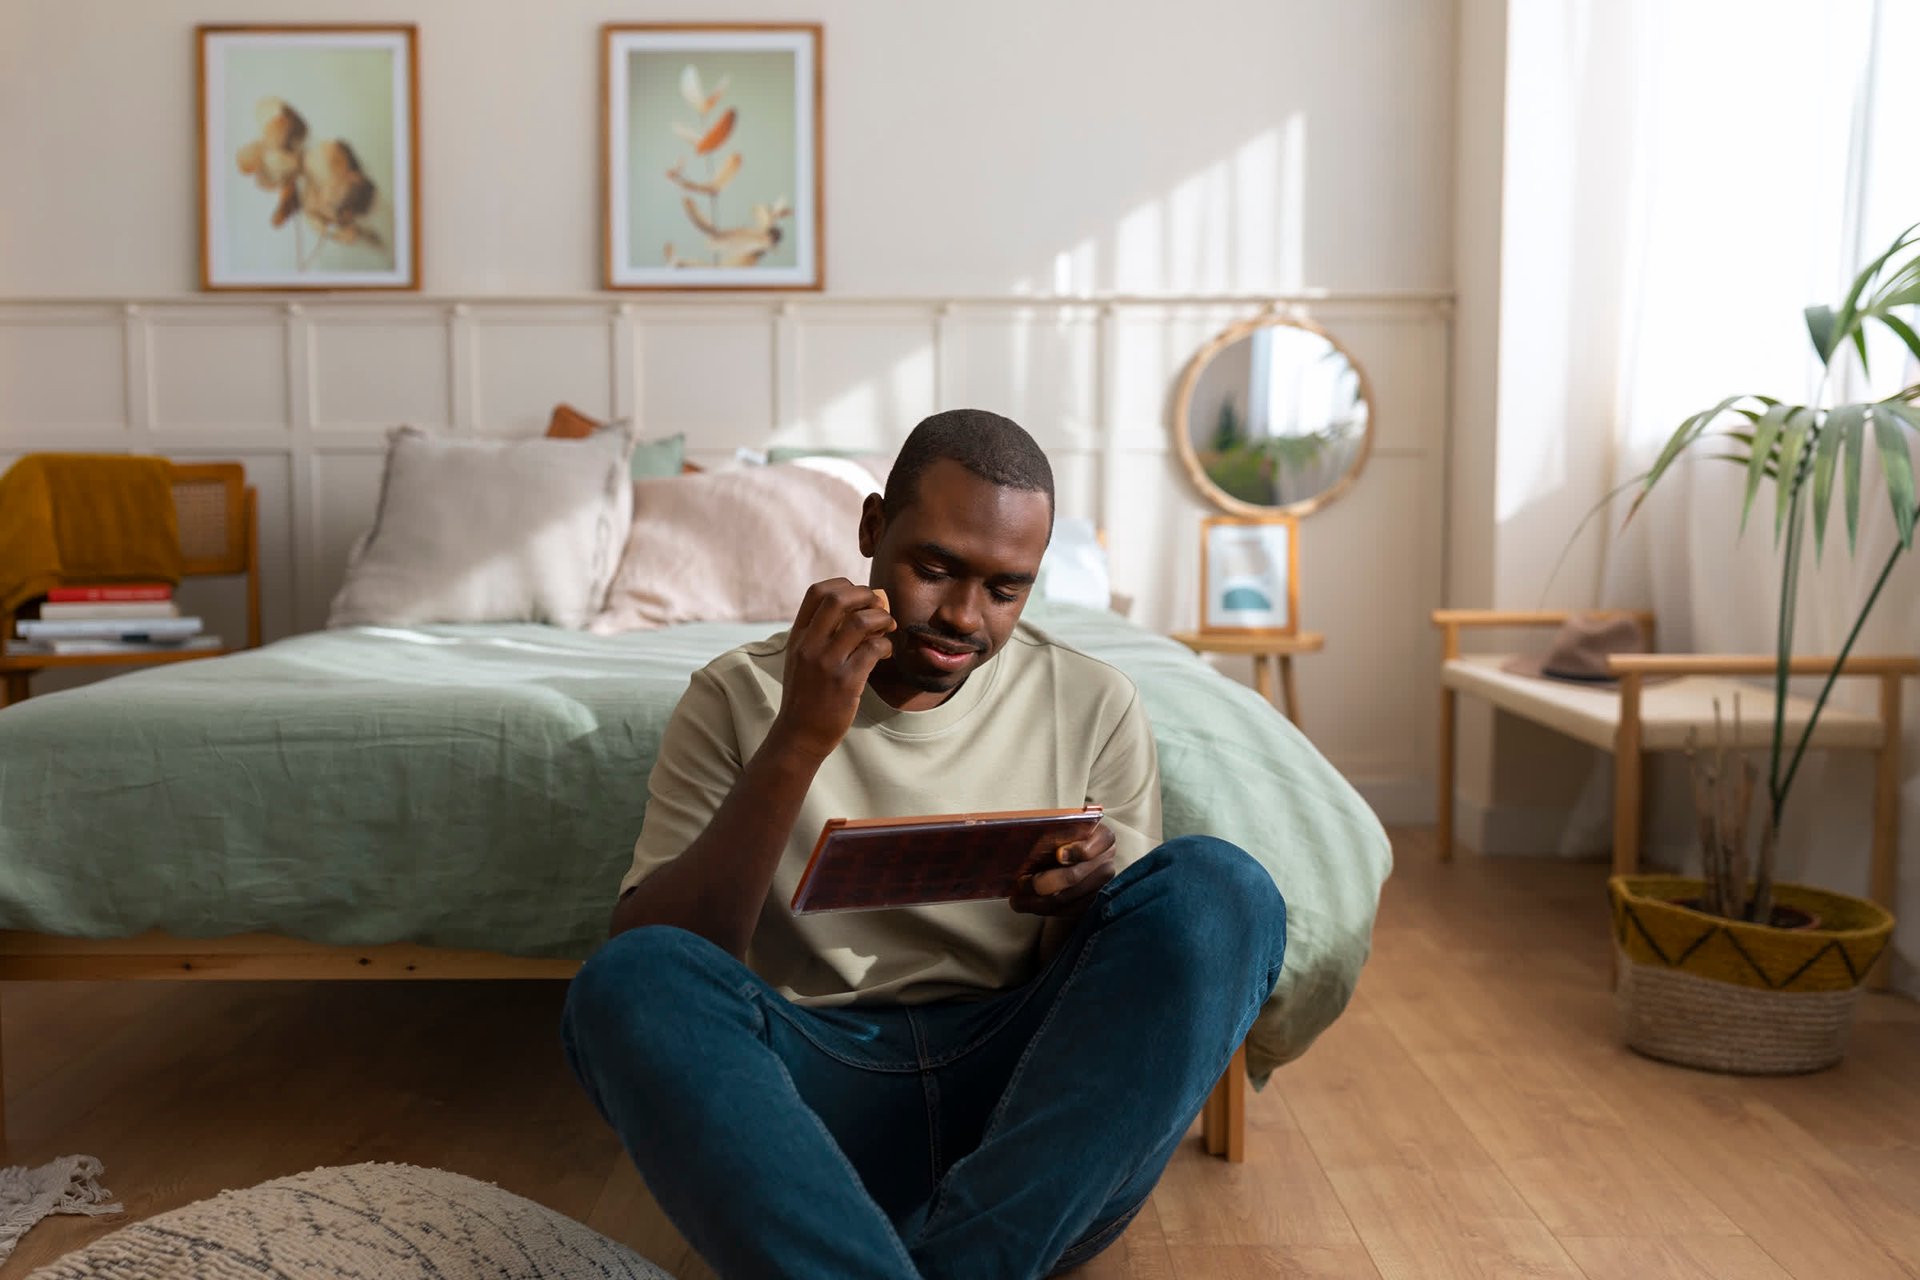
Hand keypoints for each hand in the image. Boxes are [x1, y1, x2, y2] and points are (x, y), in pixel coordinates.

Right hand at [770, 579, 895, 761]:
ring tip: (887, 628)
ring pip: (860, 621)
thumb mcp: (803, 659)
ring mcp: (827, 663)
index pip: (818, 592)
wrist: (799, 735)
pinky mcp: (846, 682)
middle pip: (839, 598)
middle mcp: (809, 645)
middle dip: (866, 596)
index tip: (859, 598)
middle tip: (879, 608)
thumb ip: (823, 633)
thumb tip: (862, 604)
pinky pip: (874, 649)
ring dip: (882, 619)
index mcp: (798, 636)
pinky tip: (886, 652)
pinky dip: (886, 645)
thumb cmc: (807, 695)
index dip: (844, 585)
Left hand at [1010, 822, 1115, 916]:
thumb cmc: (1064, 838)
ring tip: (1017, 898)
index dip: (1077, 851)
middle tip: (1021, 883)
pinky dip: (1045, 909)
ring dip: (1038, 901)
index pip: (1097, 843)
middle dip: (1044, 882)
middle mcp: (1106, 861)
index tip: (1058, 854)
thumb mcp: (1062, 829)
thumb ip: (1054, 833)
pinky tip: (1028, 904)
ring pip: (1067, 898)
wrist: (1072, 854)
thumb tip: (1027, 841)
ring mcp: (1101, 885)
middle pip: (1074, 876)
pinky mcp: (1092, 903)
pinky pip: (1067, 911)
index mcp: (1102, 837)